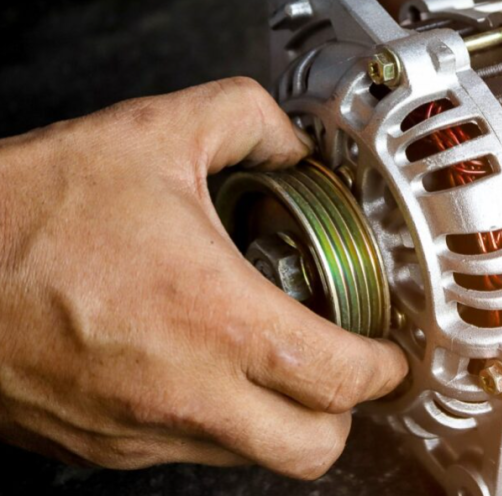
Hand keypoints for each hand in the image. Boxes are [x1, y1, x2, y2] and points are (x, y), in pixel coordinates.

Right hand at [0, 78, 406, 477]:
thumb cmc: (24, 210)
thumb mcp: (151, 132)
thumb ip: (245, 120)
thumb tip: (289, 142)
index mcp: (213, 318)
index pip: (337, 378)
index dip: (382, 370)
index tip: (388, 357)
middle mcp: (182, 391)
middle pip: (309, 450)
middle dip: (342, 413)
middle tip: (342, 368)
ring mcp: (137, 431)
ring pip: (247, 458)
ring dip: (276, 418)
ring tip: (267, 359)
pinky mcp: (96, 446)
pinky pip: (182, 450)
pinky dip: (212, 419)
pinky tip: (196, 362)